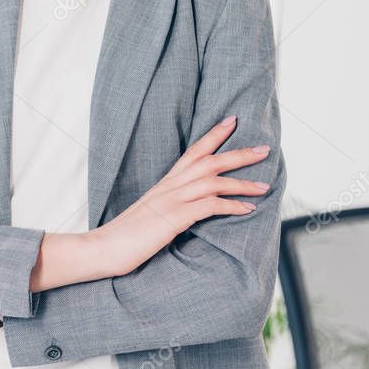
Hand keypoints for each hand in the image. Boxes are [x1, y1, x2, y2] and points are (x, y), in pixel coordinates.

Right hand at [96, 115, 270, 276]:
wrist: (104, 247)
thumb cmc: (126, 235)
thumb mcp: (152, 214)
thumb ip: (170, 207)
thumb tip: (188, 209)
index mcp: (164, 183)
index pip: (192, 151)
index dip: (213, 135)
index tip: (232, 121)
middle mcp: (169, 186)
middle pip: (209, 160)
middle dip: (238, 153)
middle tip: (264, 148)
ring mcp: (171, 200)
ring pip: (213, 180)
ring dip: (241, 182)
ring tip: (264, 184)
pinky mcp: (174, 218)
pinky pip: (210, 206)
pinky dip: (231, 206)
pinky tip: (248, 209)